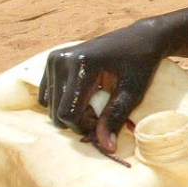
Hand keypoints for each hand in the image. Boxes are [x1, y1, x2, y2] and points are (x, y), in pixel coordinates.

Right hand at [39, 21, 166, 152]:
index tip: (105, 124)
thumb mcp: (133, 93)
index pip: (68, 113)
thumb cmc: (140, 65)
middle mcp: (61, 60)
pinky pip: (47, 95)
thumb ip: (115, 118)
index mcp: (81, 65)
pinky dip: (62, 102)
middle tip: (102, 114)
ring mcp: (54, 58)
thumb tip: (105, 147)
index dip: (85, 127)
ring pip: (50, 106)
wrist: (139, 39)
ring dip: (70, 113)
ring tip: (95, 104)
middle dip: (78, 121)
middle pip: (56, 112)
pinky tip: (84, 97)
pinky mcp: (52, 60)